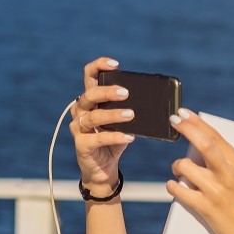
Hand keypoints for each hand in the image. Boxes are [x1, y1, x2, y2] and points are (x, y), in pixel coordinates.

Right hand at [71, 57, 135, 188]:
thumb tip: (154, 100)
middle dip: (107, 92)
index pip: (89, 76)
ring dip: (114, 114)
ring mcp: (79, 128)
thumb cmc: (113, 139)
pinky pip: (97, 138)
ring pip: (93, 116)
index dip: (99, 66)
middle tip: (126, 93)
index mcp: (91, 100)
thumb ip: (130, 108)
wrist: (104, 168)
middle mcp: (81, 110)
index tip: (115, 65)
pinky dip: (114, 136)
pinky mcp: (81, 145)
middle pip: (89, 95)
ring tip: (131, 115)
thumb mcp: (123, 122)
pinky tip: (129, 137)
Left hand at [165, 109, 233, 233]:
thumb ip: (231, 165)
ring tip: (178, 171)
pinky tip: (172, 185)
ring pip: (186, 167)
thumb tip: (207, 150)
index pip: (216, 137)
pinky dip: (173, 186)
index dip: (198, 122)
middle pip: (203, 144)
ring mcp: (217, 191)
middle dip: (186, 128)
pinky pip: (180, 191)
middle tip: (174, 120)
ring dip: (177, 166)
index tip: (185, 113)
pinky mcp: (207, 208)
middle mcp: (229, 174)